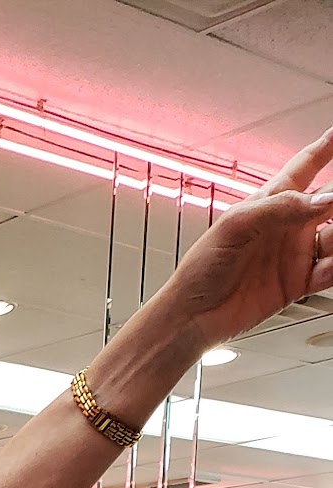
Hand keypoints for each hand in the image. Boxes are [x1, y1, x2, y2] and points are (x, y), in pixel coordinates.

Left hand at [167, 126, 332, 347]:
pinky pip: (330, 271)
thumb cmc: (200, 269)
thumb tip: (322, 199)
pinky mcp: (297, 283)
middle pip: (330, 201)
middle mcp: (287, 226)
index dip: (327, 148)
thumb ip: (279, 208)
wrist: (192, 317)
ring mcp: (294, 254)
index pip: (305, 166)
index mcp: (270, 203)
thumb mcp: (234, 226)